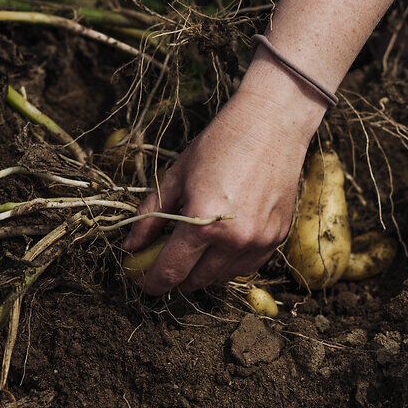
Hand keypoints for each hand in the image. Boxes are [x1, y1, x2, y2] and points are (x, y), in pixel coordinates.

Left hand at [123, 77, 317, 295]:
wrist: (271, 126)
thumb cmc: (219, 145)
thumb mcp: (175, 177)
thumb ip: (150, 216)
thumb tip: (130, 247)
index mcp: (202, 223)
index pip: (170, 271)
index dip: (151, 281)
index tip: (141, 281)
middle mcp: (233, 240)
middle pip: (195, 281)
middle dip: (175, 277)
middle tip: (164, 259)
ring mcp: (258, 242)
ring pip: (221, 278)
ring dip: (202, 270)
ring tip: (194, 246)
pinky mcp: (277, 239)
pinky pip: (246, 267)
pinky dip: (228, 263)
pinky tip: (220, 242)